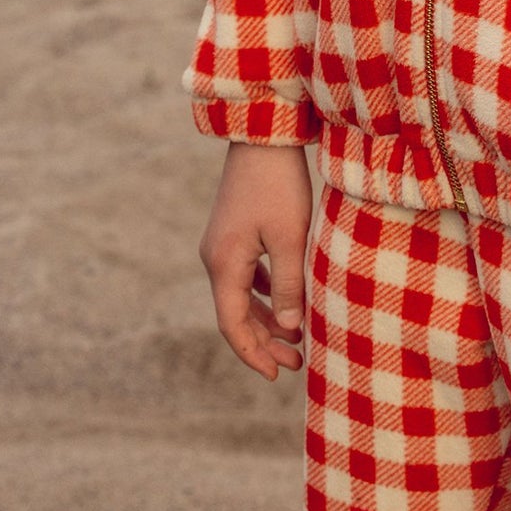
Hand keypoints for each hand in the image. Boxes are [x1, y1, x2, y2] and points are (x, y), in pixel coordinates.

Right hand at [198, 140, 313, 380]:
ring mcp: (222, 244)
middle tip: (295, 362)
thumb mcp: (290, 236)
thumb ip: (289, 283)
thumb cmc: (279, 183)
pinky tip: (285, 300)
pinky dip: (265, 293)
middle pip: (236, 314)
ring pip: (241, 295)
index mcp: (224, 264)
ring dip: (267, 318)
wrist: (263, 136)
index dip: (253, 353)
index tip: (276, 375)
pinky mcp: (234, 232)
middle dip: (265, 341)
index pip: (233, 325)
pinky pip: (246, 276)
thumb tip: (291, 328)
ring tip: (295, 338)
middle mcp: (215, 258)